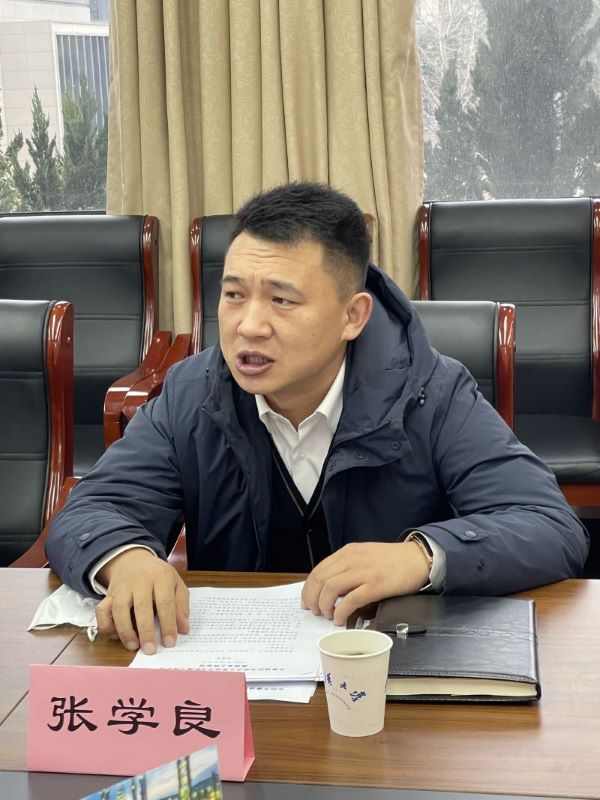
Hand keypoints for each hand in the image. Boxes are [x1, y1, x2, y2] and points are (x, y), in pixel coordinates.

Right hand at [95, 548, 189, 653]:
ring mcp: (122, 587)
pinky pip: (101, 610)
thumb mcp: (176, 583)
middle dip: (146, 631)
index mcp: (160, 577)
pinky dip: (106, 625)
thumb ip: (181, 605)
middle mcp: (140, 580)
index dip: (168, 624)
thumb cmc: (158, 575)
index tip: (170, 642)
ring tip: (134, 646)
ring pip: (119, 609)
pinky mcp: (109, 594)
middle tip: (150, 650)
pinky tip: (116, 636)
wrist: (133, 559)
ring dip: (125, 631)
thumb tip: (183, 629)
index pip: (165, 602)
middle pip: (142, 607)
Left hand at [301, 541, 430, 625]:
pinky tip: (340, 618)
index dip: (309, 588)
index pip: (319, 569)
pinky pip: (351, 599)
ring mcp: (364, 571)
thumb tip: (330, 589)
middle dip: (313, 598)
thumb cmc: (393, 561)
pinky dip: (341, 611)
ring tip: (327, 615)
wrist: (419, 558)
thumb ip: (348, 568)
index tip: (307, 601)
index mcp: (349, 552)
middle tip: (314, 611)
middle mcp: (353, 559)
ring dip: (325, 605)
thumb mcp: (365, 556)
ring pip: (332, 588)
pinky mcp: (376, 585)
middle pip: (321, 579)